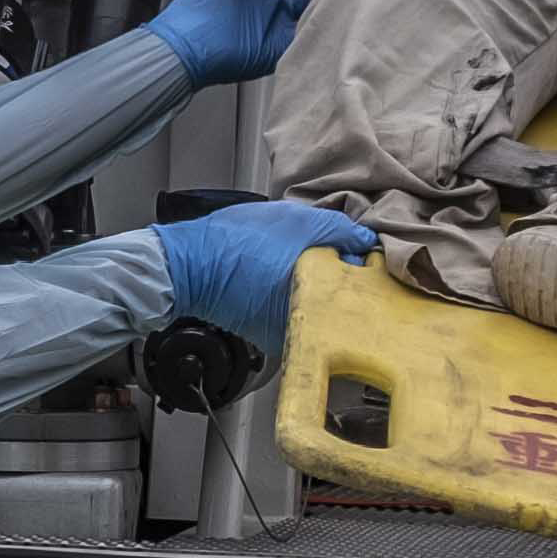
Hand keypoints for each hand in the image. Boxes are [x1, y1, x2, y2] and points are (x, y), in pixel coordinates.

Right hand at [156, 199, 377, 343]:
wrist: (189, 266)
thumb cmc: (237, 240)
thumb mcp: (297, 219)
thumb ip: (341, 229)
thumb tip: (367, 241)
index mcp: (322, 297)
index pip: (364, 280)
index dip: (355, 257)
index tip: (343, 246)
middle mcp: (309, 325)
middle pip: (343, 298)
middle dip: (337, 273)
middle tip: (315, 251)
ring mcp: (289, 335)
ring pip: (319, 307)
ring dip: (314, 285)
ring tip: (289, 262)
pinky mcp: (270, 338)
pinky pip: (296, 315)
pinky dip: (292, 298)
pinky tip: (274, 278)